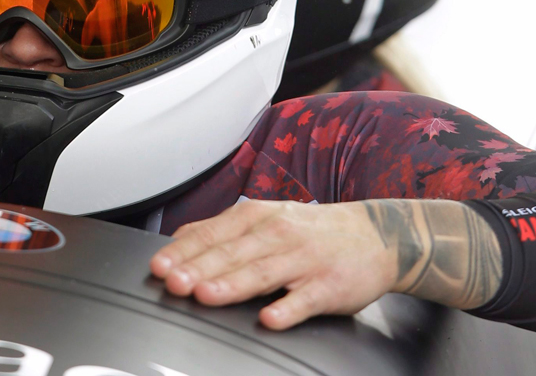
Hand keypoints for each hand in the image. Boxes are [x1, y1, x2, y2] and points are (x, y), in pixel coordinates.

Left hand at [149, 199, 500, 329]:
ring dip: (232, 284)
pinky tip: (269, 318)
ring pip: (263, 273)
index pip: (212, 234)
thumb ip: (221, 230)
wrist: (376, 235)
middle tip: (173, 283)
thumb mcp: (264, 218)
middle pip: (232, 253)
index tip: (159, 267)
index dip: (183, 252)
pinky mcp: (329, 285)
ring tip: (206, 296)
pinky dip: (287, 308)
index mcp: (256, 217)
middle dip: (199, 268)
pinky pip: (305, 299)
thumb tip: (177, 241)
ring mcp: (304, 259)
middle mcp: (277, 234)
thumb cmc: (310, 230)